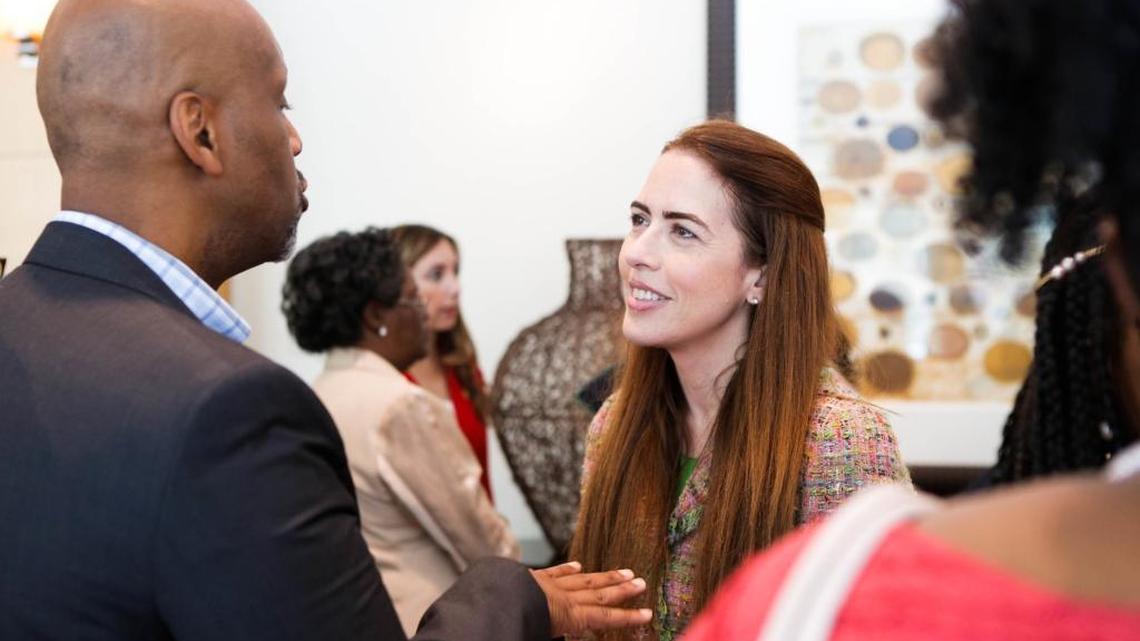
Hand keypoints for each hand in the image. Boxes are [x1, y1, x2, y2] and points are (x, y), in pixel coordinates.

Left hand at [529, 561, 652, 637]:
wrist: (492, 604)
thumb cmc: (518, 627)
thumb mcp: (545, 639)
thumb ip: (561, 636)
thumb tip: (577, 633)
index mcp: (569, 617)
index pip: (605, 617)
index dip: (627, 617)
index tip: (647, 613)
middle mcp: (564, 598)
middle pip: (599, 592)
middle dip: (622, 589)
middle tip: (642, 582)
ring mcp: (549, 585)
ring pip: (583, 579)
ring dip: (604, 576)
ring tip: (623, 571)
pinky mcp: (532, 579)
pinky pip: (555, 573)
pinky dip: (568, 569)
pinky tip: (578, 565)